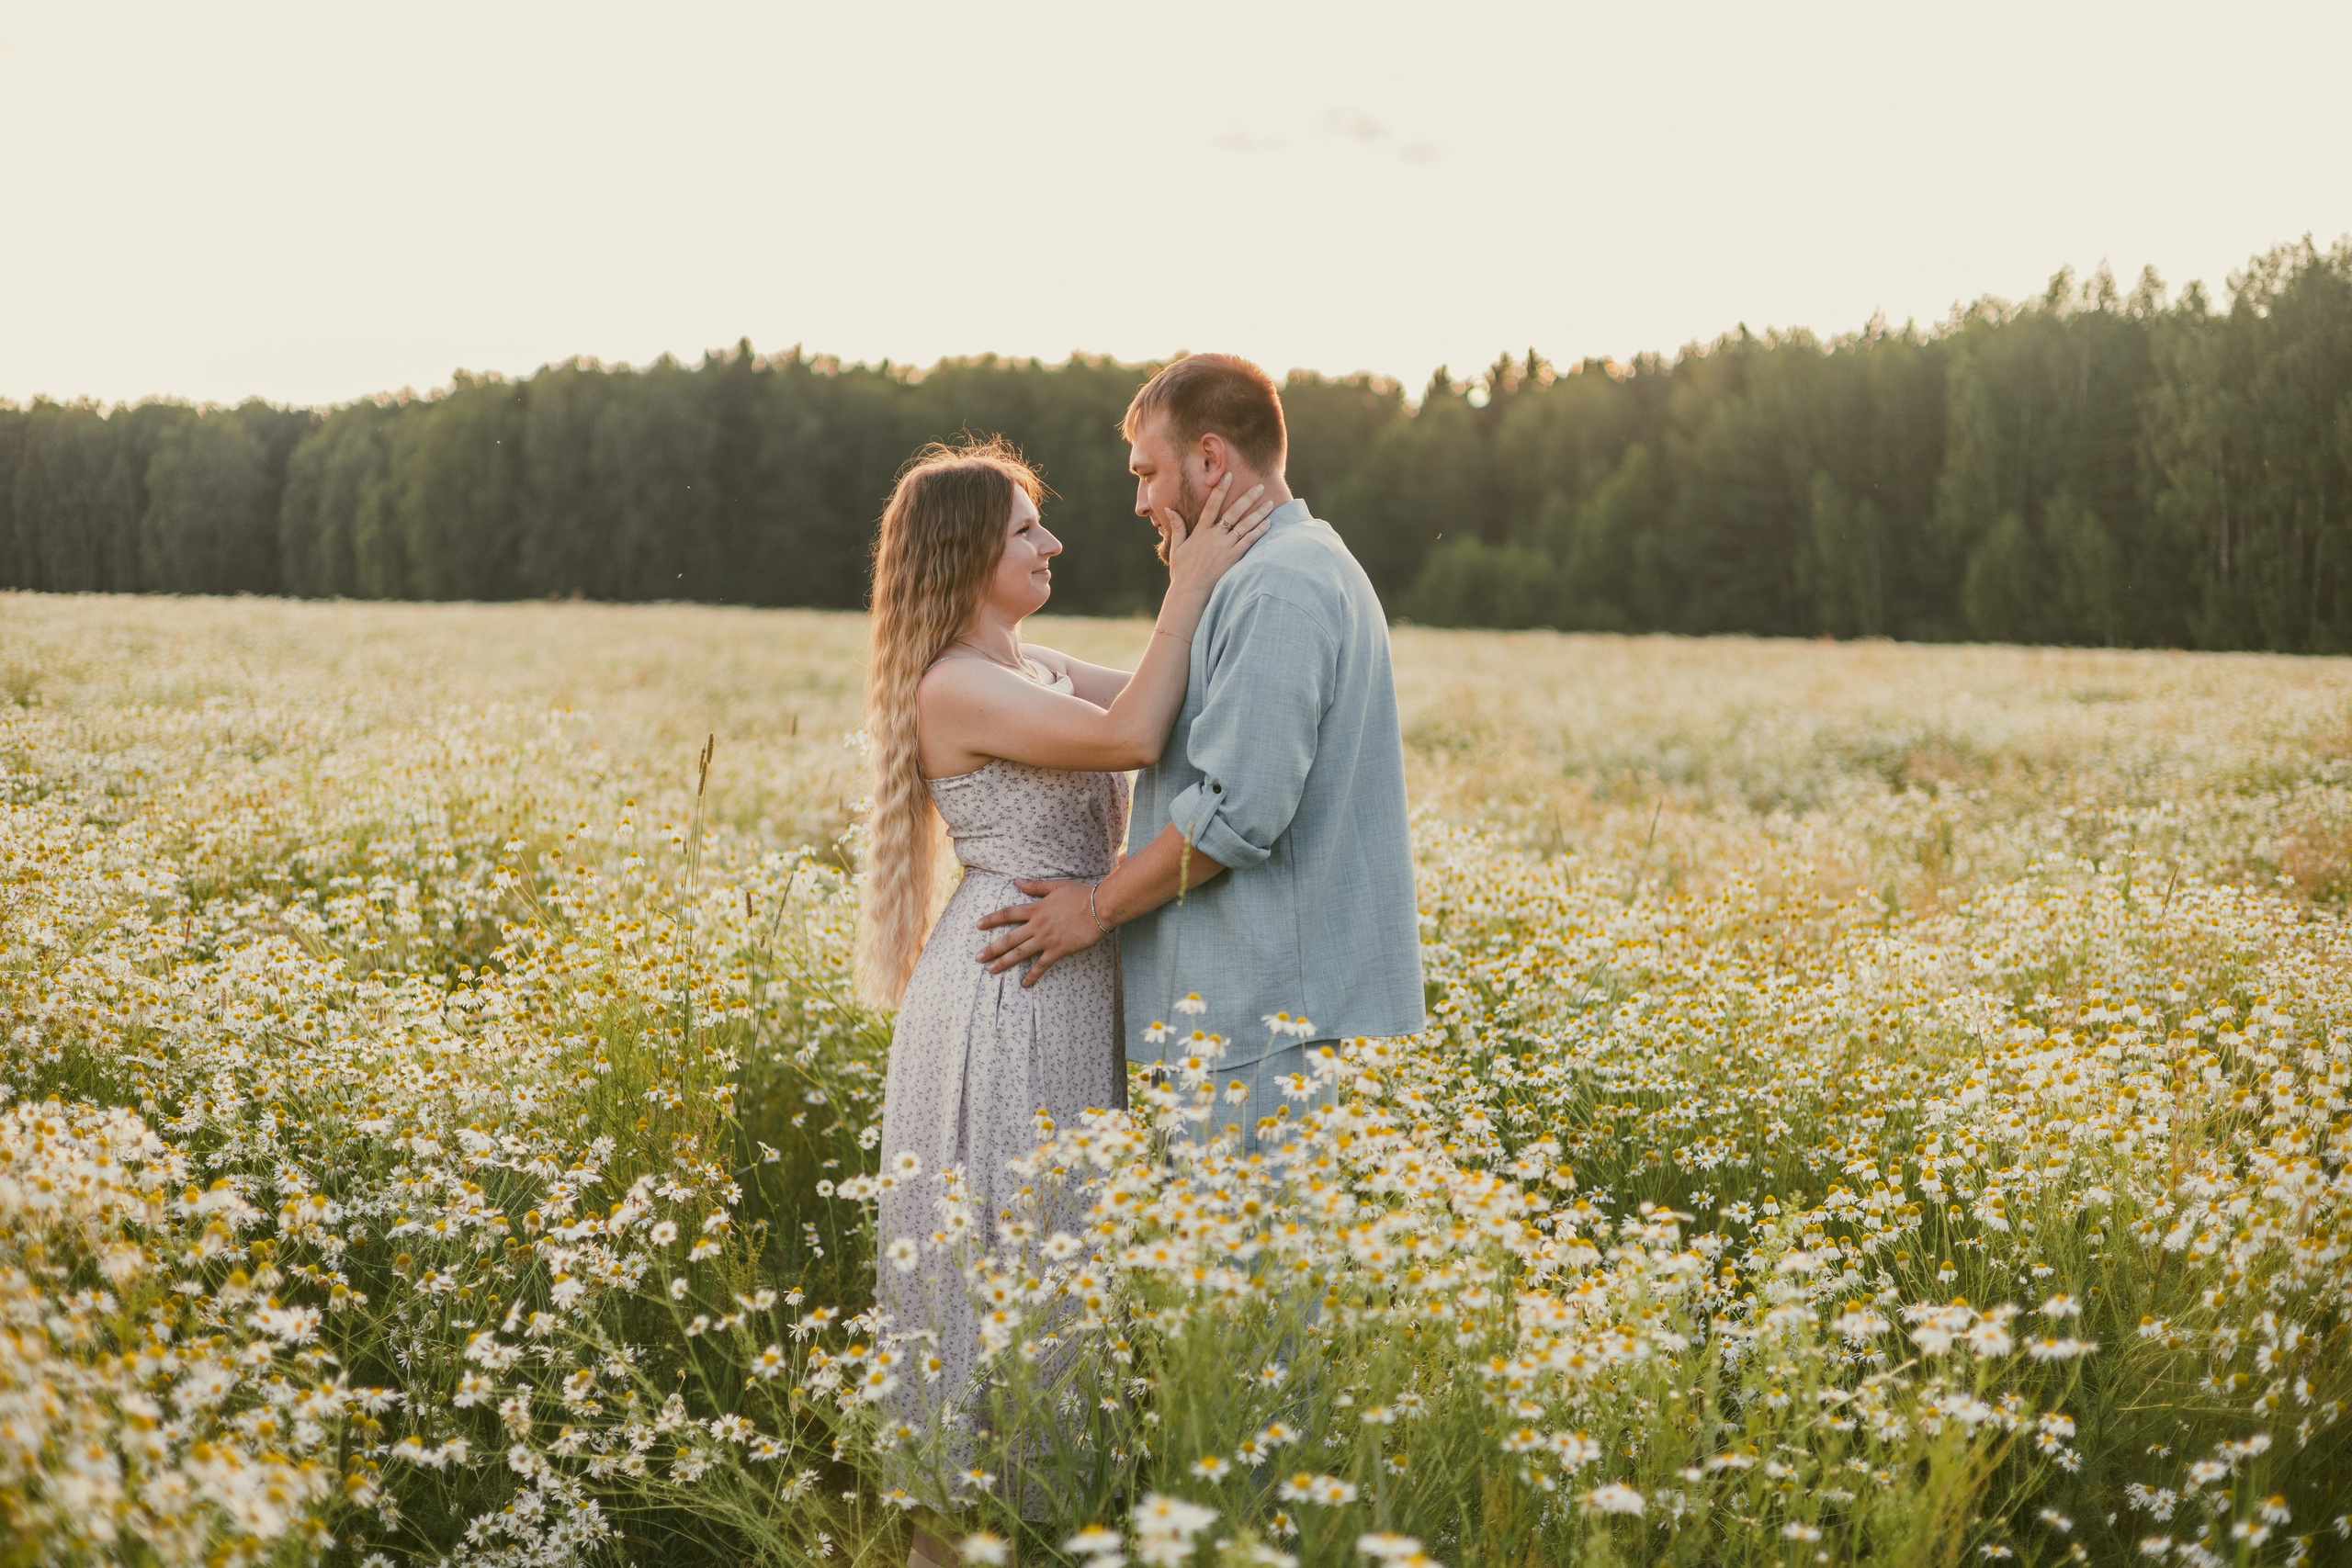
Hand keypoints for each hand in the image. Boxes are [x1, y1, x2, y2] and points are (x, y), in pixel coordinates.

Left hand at [975, 878, 1103, 985]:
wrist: (1099, 908)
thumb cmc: (1080, 895)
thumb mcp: (1056, 886)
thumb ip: (1035, 886)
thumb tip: (1017, 881)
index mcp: (1036, 909)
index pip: (1008, 914)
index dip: (991, 919)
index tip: (978, 925)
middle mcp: (1037, 925)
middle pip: (1010, 938)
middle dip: (992, 948)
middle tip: (978, 957)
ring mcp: (1047, 939)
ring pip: (1021, 953)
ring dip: (1004, 962)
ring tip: (991, 970)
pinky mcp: (1058, 950)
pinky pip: (1042, 965)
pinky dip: (1032, 975)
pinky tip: (1024, 983)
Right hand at [1161, 476, 1274, 598]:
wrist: (1190, 593)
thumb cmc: (1182, 572)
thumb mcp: (1176, 547)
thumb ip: (1177, 527)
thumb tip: (1169, 509)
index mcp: (1200, 531)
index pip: (1212, 505)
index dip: (1221, 489)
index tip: (1229, 476)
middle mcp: (1214, 536)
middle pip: (1233, 512)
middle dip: (1248, 497)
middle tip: (1260, 486)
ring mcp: (1224, 547)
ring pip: (1245, 526)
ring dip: (1259, 513)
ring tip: (1270, 504)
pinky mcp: (1233, 558)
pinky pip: (1249, 542)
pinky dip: (1259, 532)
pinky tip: (1269, 524)